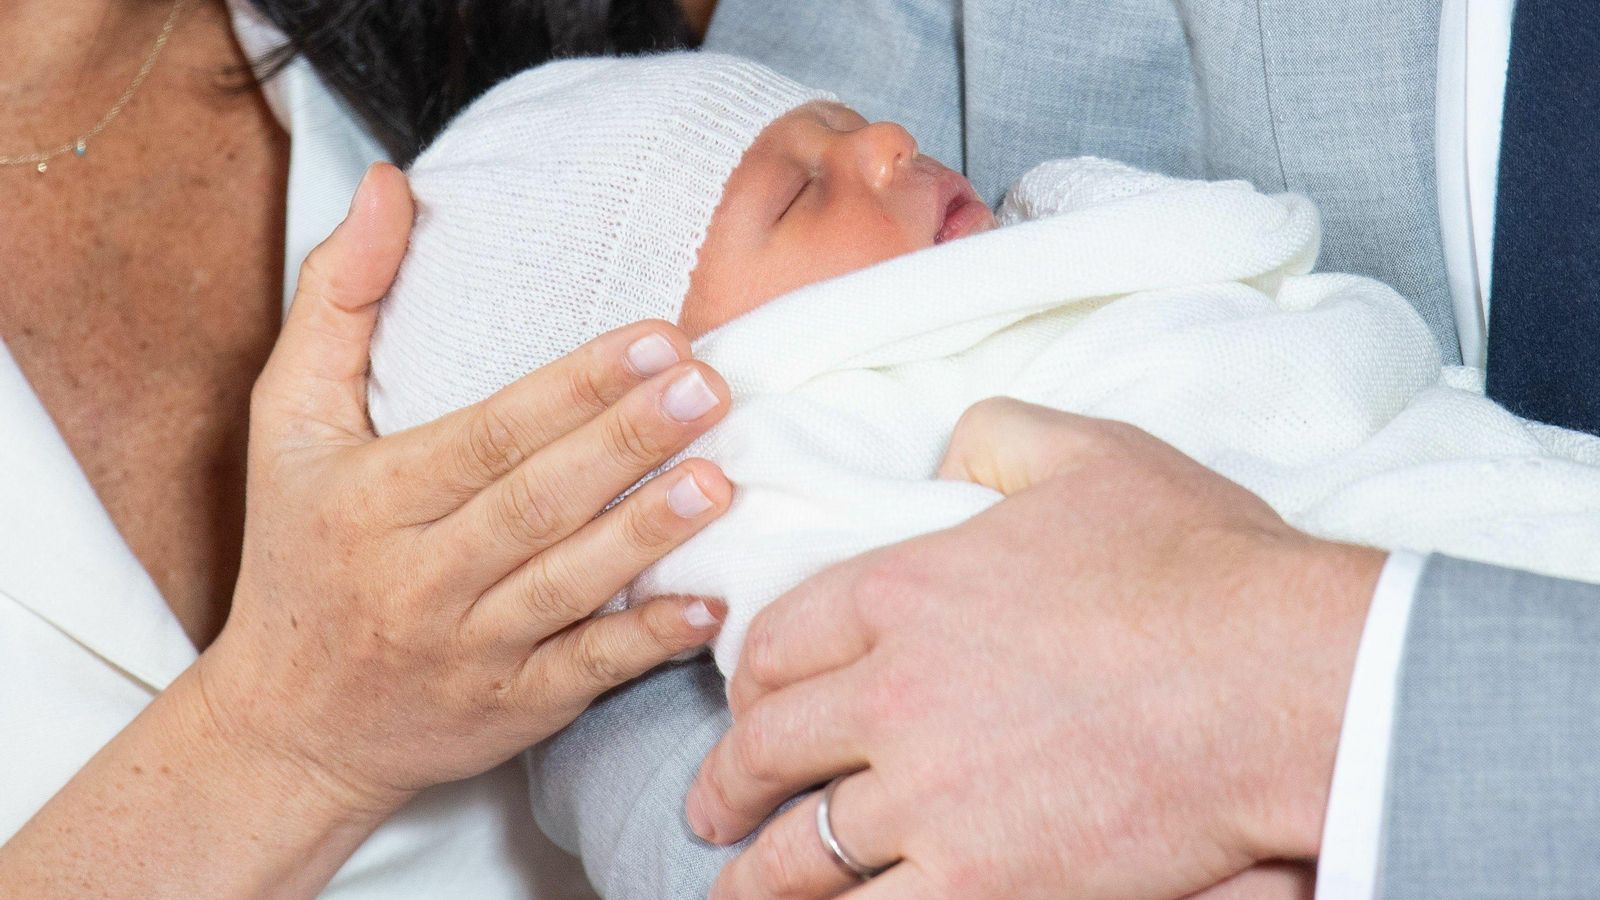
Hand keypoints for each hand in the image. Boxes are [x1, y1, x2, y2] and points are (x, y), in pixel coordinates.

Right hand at [203, 162, 734, 811]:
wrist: (289, 727)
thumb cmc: (298, 553)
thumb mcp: (285, 422)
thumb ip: (338, 298)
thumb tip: (391, 184)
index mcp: (373, 498)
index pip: (487, 435)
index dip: (574, 388)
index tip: (655, 337)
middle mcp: (420, 576)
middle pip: (536, 503)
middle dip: (627, 442)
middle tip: (710, 386)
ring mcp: (471, 649)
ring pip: (568, 586)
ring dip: (647, 534)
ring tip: (721, 478)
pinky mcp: (514, 708)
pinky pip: (586, 672)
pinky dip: (647, 641)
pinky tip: (710, 603)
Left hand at [686, 398, 1383, 897]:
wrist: (1284, 679)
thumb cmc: (1198, 564)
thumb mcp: (1090, 456)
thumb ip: (997, 435)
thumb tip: (952, 443)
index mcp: (904, 592)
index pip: (778, 641)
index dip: (747, 679)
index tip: (744, 703)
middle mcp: (892, 696)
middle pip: (767, 748)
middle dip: (728, 784)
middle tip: (715, 807)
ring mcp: (929, 800)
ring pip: (800, 853)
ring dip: (755, 876)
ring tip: (737, 890)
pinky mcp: (983, 883)